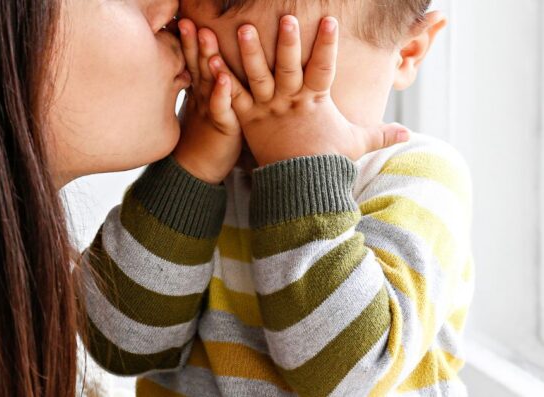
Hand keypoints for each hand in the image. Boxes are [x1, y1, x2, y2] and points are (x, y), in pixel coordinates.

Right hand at [171, 19, 243, 184]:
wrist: (196, 173)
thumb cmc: (204, 141)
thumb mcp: (203, 108)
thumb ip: (205, 86)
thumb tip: (206, 64)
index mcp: (199, 91)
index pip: (191, 61)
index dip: (186, 41)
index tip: (181, 20)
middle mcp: (202, 97)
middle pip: (196, 64)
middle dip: (192, 41)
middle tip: (186, 20)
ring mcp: (210, 111)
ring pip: (208, 81)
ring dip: (206, 57)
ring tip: (205, 34)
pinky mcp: (222, 126)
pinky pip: (222, 107)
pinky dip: (222, 93)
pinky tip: (224, 77)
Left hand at [210, 16, 409, 166]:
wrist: (297, 186)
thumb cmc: (326, 161)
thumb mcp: (355, 144)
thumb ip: (380, 133)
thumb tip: (409, 133)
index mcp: (315, 101)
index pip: (324, 68)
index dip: (327, 44)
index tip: (330, 19)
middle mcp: (290, 101)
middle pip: (289, 67)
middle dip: (287, 42)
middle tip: (285, 17)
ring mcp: (267, 109)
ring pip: (257, 76)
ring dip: (249, 53)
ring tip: (242, 28)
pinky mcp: (246, 119)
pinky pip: (232, 97)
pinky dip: (221, 81)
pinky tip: (210, 59)